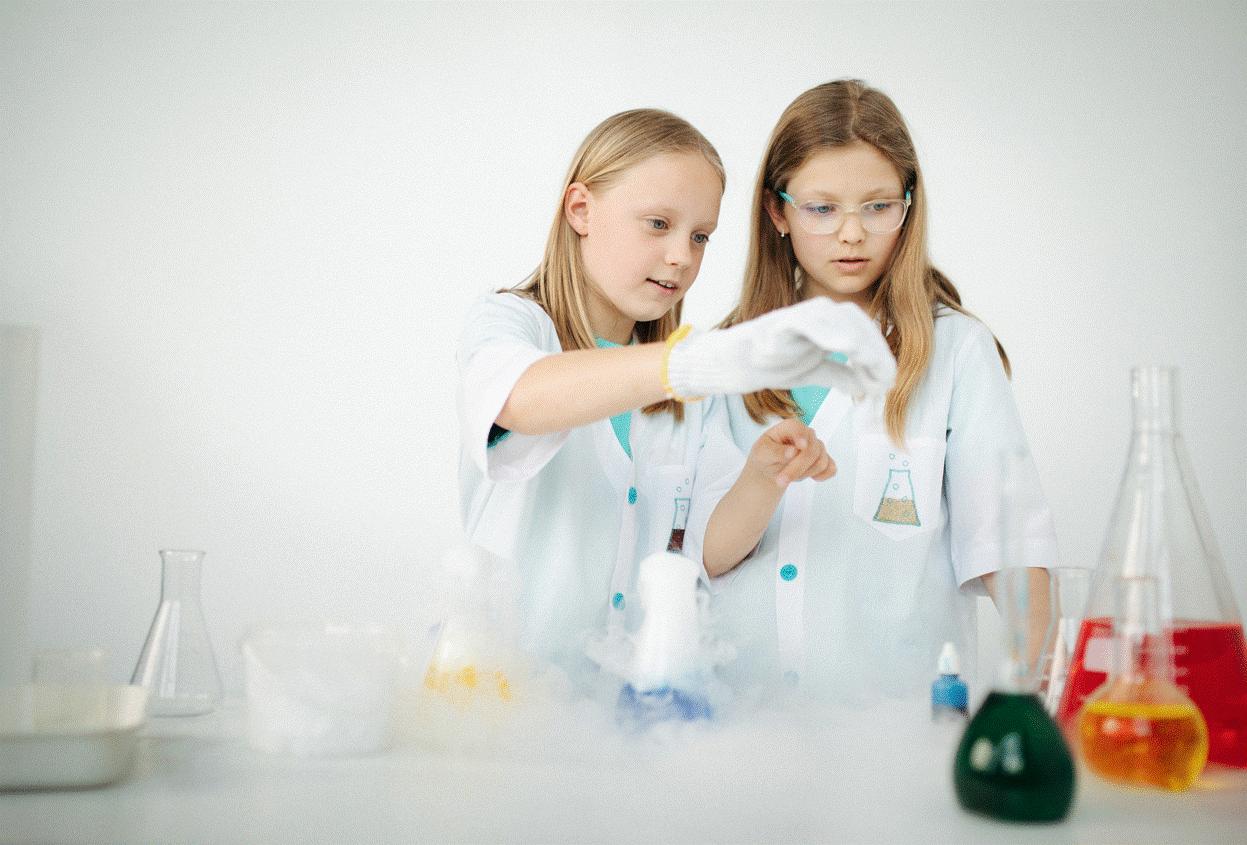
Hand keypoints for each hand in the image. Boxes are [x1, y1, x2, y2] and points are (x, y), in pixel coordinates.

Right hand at [666, 298, 895, 398]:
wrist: (725, 365)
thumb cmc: (764, 362)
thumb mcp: (812, 371)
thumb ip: (840, 374)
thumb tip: (870, 386)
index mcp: (823, 325)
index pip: (858, 328)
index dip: (878, 350)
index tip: (889, 377)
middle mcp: (810, 315)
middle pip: (850, 318)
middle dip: (871, 345)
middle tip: (884, 373)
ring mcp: (791, 318)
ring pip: (829, 316)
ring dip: (852, 336)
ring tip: (868, 358)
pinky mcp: (772, 325)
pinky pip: (799, 322)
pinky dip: (820, 330)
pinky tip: (838, 346)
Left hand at [747, 418, 835, 488]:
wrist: (770, 468)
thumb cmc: (765, 456)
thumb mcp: (761, 453)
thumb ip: (775, 451)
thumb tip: (792, 451)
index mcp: (790, 427)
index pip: (799, 429)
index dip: (801, 436)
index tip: (801, 446)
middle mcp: (807, 434)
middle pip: (812, 450)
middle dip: (797, 468)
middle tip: (780, 481)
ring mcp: (817, 447)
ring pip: (821, 462)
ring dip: (804, 474)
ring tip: (787, 477)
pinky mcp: (824, 460)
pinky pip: (831, 469)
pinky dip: (821, 476)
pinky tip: (811, 478)